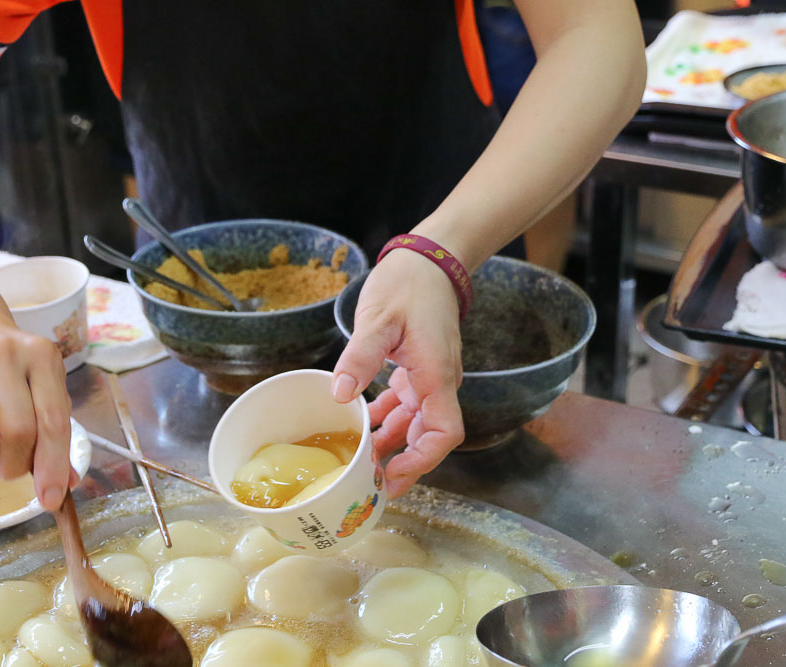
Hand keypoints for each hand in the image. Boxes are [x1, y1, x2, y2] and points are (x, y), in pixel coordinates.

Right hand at [0, 317, 74, 510]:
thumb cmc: (16, 371)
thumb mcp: (45, 389)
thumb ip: (56, 435)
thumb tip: (65, 486)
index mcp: (42, 358)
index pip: (53, 420)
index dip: (53, 466)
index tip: (51, 499)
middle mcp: (5, 356)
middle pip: (17, 431)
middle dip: (16, 464)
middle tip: (12, 466)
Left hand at [332, 250, 464, 496]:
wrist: (428, 259)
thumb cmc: (409, 284)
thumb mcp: (379, 319)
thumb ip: (360, 357)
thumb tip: (340, 394)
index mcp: (435, 375)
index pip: (444, 433)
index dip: (422, 461)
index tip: (393, 477)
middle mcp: (437, 382)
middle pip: (429, 436)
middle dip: (402, 462)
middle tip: (368, 483)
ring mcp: (428, 377)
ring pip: (414, 423)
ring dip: (391, 443)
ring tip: (361, 463)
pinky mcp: (416, 369)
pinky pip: (405, 405)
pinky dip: (386, 420)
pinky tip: (363, 427)